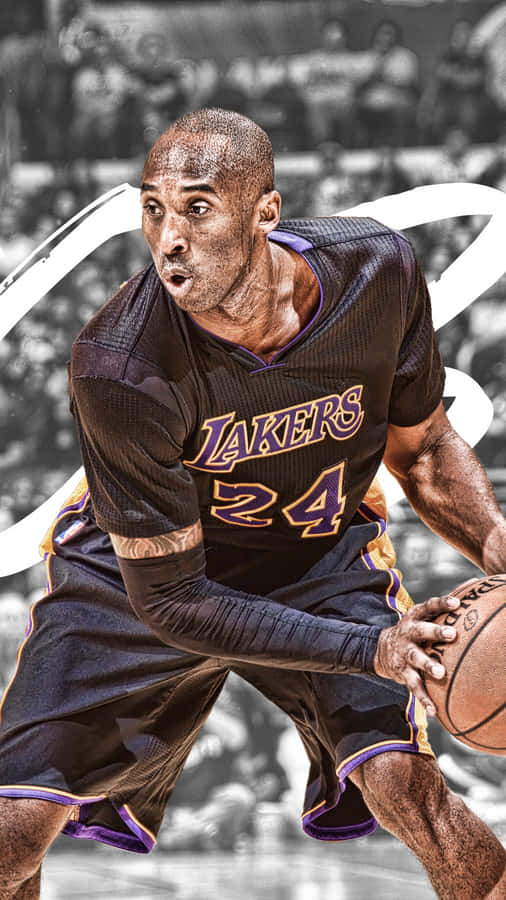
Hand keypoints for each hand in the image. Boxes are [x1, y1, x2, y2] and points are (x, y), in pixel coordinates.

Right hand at [374, 594, 460, 716]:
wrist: (380, 650)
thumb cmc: (413, 633)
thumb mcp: (421, 619)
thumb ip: (441, 612)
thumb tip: (472, 598)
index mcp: (414, 618)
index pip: (428, 607)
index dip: (441, 603)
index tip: (457, 603)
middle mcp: (407, 634)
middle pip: (420, 630)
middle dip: (435, 632)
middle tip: (452, 634)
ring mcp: (403, 653)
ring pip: (415, 658)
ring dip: (428, 665)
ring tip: (440, 673)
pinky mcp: (401, 672)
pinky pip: (414, 686)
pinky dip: (424, 699)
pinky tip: (434, 710)